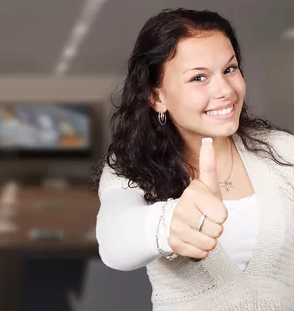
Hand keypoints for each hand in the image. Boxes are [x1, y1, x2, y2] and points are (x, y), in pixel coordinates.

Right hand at [168, 138, 227, 258]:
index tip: (212, 210)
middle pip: (217, 230)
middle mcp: (181, 208)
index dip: (220, 215)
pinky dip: (200, 250)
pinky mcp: (173, 242)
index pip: (221, 215)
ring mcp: (175, 226)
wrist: (173, 220)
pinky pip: (200, 253)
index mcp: (192, 193)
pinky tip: (192, 239)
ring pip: (209, 243)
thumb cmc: (198, 203)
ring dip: (208, 240)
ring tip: (199, 230)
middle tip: (205, 221)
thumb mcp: (207, 185)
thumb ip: (208, 165)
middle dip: (215, 228)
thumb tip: (208, 140)